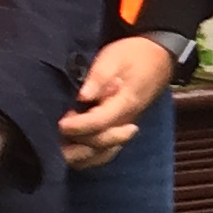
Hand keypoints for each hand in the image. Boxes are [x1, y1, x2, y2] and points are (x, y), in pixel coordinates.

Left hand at [60, 33, 177, 172]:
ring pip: (102, 155)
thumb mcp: (114, 58)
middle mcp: (125, 122)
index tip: (61, 123)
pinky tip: (71, 149)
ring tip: (60, 144)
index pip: (100, 123)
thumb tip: (82, 96)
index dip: (79, 127)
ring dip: (80, 155)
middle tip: (55, 131)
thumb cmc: (132, 55)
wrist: (157, 59)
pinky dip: (87, 157)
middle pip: (100, 145)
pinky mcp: (119, 131)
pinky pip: (105, 153)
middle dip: (76, 143)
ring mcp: (123, 129)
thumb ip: (99, 77)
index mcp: (125, 104)